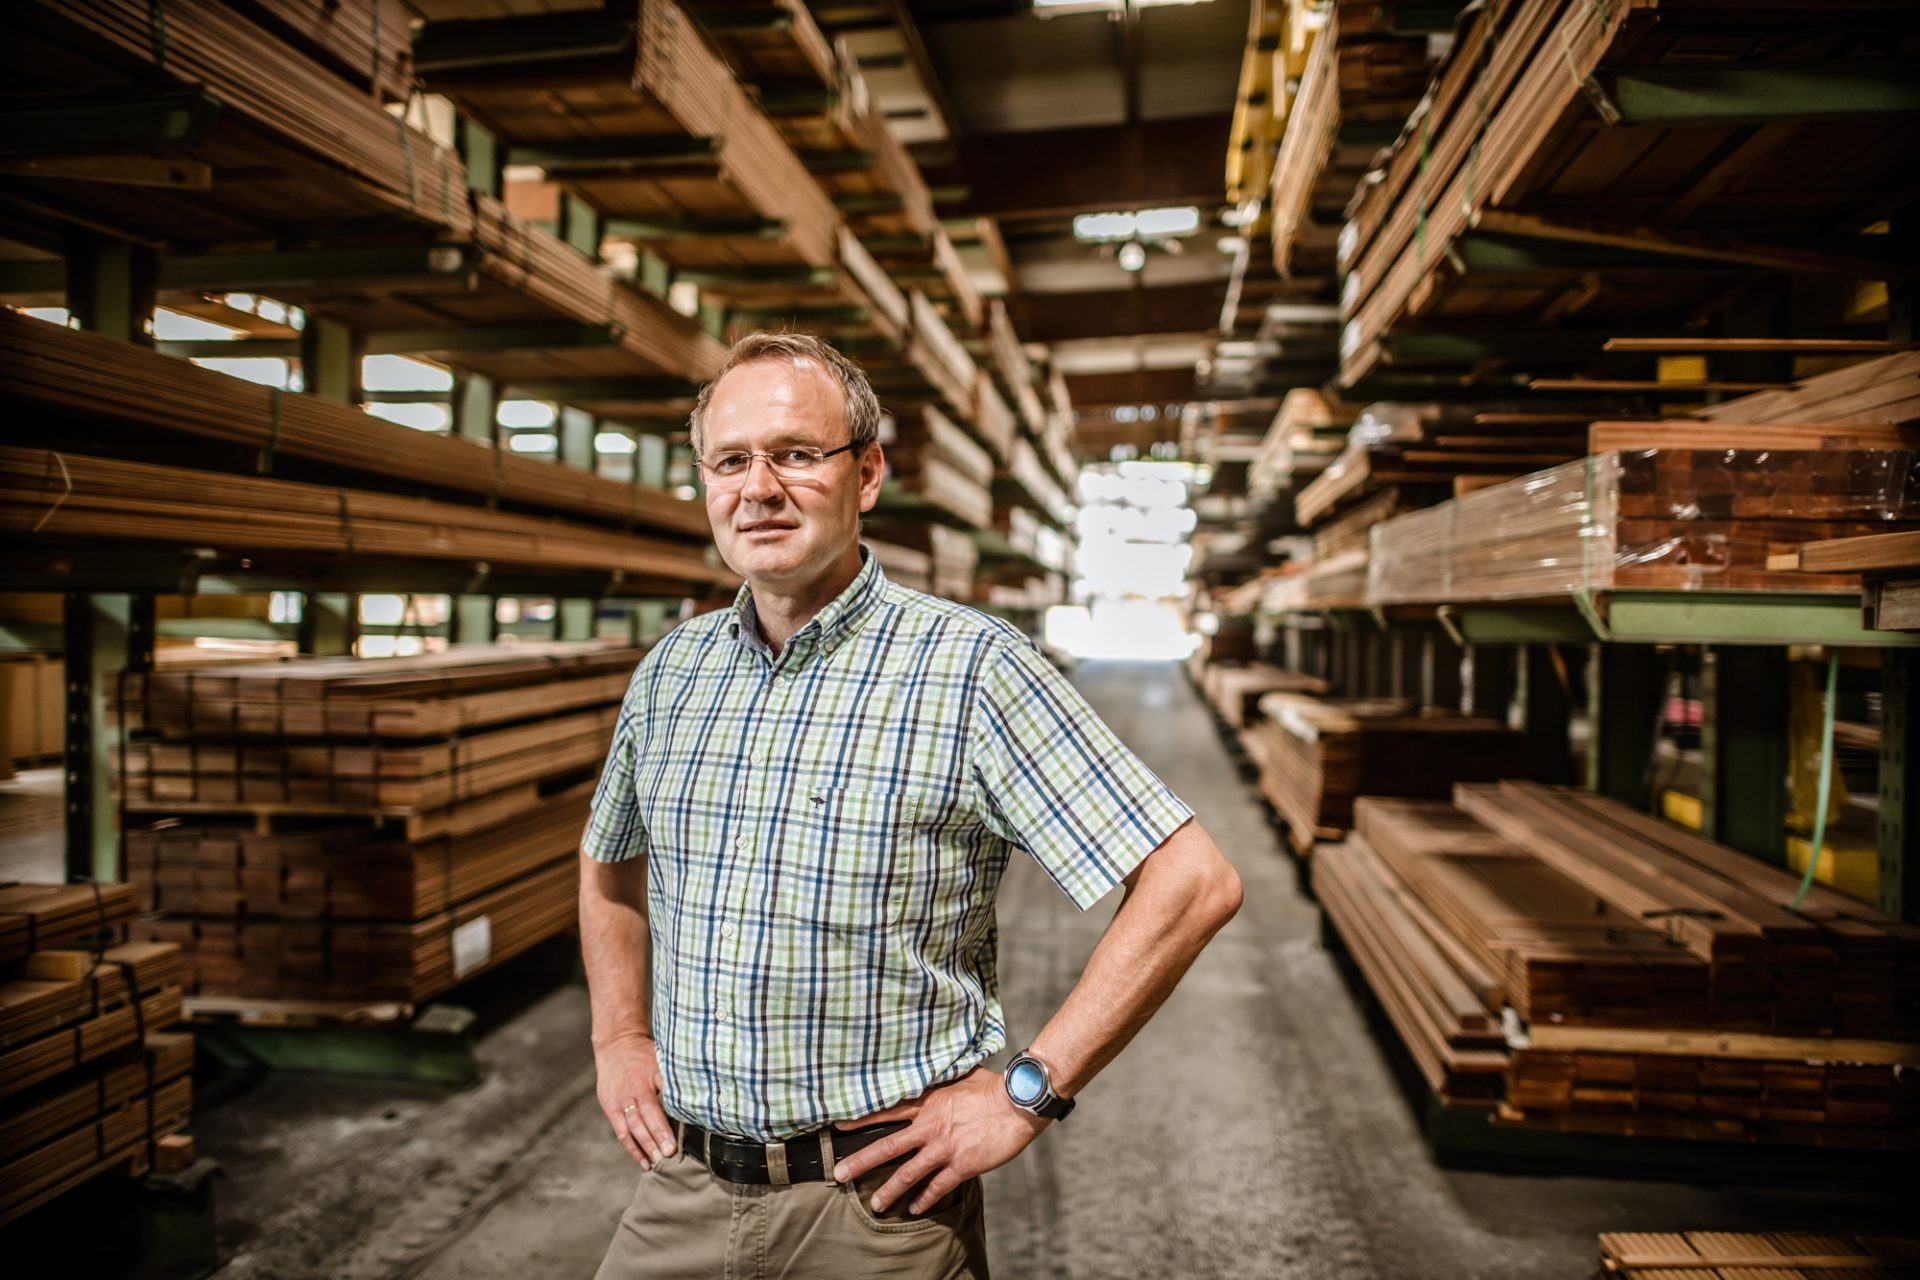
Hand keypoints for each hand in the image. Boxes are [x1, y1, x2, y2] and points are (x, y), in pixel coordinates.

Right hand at [595, 1031, 675, 1168]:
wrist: (616, 1044)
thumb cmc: (645, 1054)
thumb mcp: (663, 1058)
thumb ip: (677, 1077)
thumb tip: (704, 1093)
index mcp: (652, 1073)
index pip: (667, 1093)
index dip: (676, 1111)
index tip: (688, 1127)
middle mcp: (636, 1087)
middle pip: (648, 1113)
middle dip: (659, 1134)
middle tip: (670, 1152)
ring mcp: (621, 1099)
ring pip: (634, 1125)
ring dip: (646, 1145)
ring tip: (658, 1161)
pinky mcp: (610, 1107)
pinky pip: (622, 1132)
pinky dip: (632, 1148)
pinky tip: (644, 1162)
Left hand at [830, 1069, 1048, 1213]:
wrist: (1017, 1103)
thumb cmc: (992, 1086)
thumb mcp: (960, 1075)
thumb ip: (941, 1079)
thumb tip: (931, 1070)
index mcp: (927, 1102)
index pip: (886, 1111)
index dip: (860, 1119)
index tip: (838, 1128)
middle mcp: (930, 1127)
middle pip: (887, 1147)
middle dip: (860, 1162)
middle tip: (840, 1174)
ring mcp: (944, 1148)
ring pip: (908, 1173)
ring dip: (889, 1190)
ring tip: (875, 1205)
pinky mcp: (962, 1164)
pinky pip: (938, 1186)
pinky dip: (925, 1198)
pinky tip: (916, 1208)